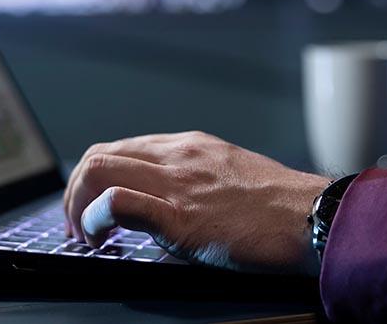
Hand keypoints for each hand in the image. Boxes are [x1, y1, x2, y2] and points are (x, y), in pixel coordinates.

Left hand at [63, 131, 327, 274]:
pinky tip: (102, 239)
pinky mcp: (179, 216)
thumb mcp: (230, 178)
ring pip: (98, 168)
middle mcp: (178, 156)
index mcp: (190, 147)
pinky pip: (118, 201)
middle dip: (75, 190)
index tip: (92, 208)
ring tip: (86, 235)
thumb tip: (169, 211)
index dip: (95, 179)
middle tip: (78, 225)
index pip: (121, 147)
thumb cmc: (280, 206)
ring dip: (77, 205)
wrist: (311, 216)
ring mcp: (177, 183)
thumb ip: (195, 185)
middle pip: (99, 153)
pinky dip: (95, 218)